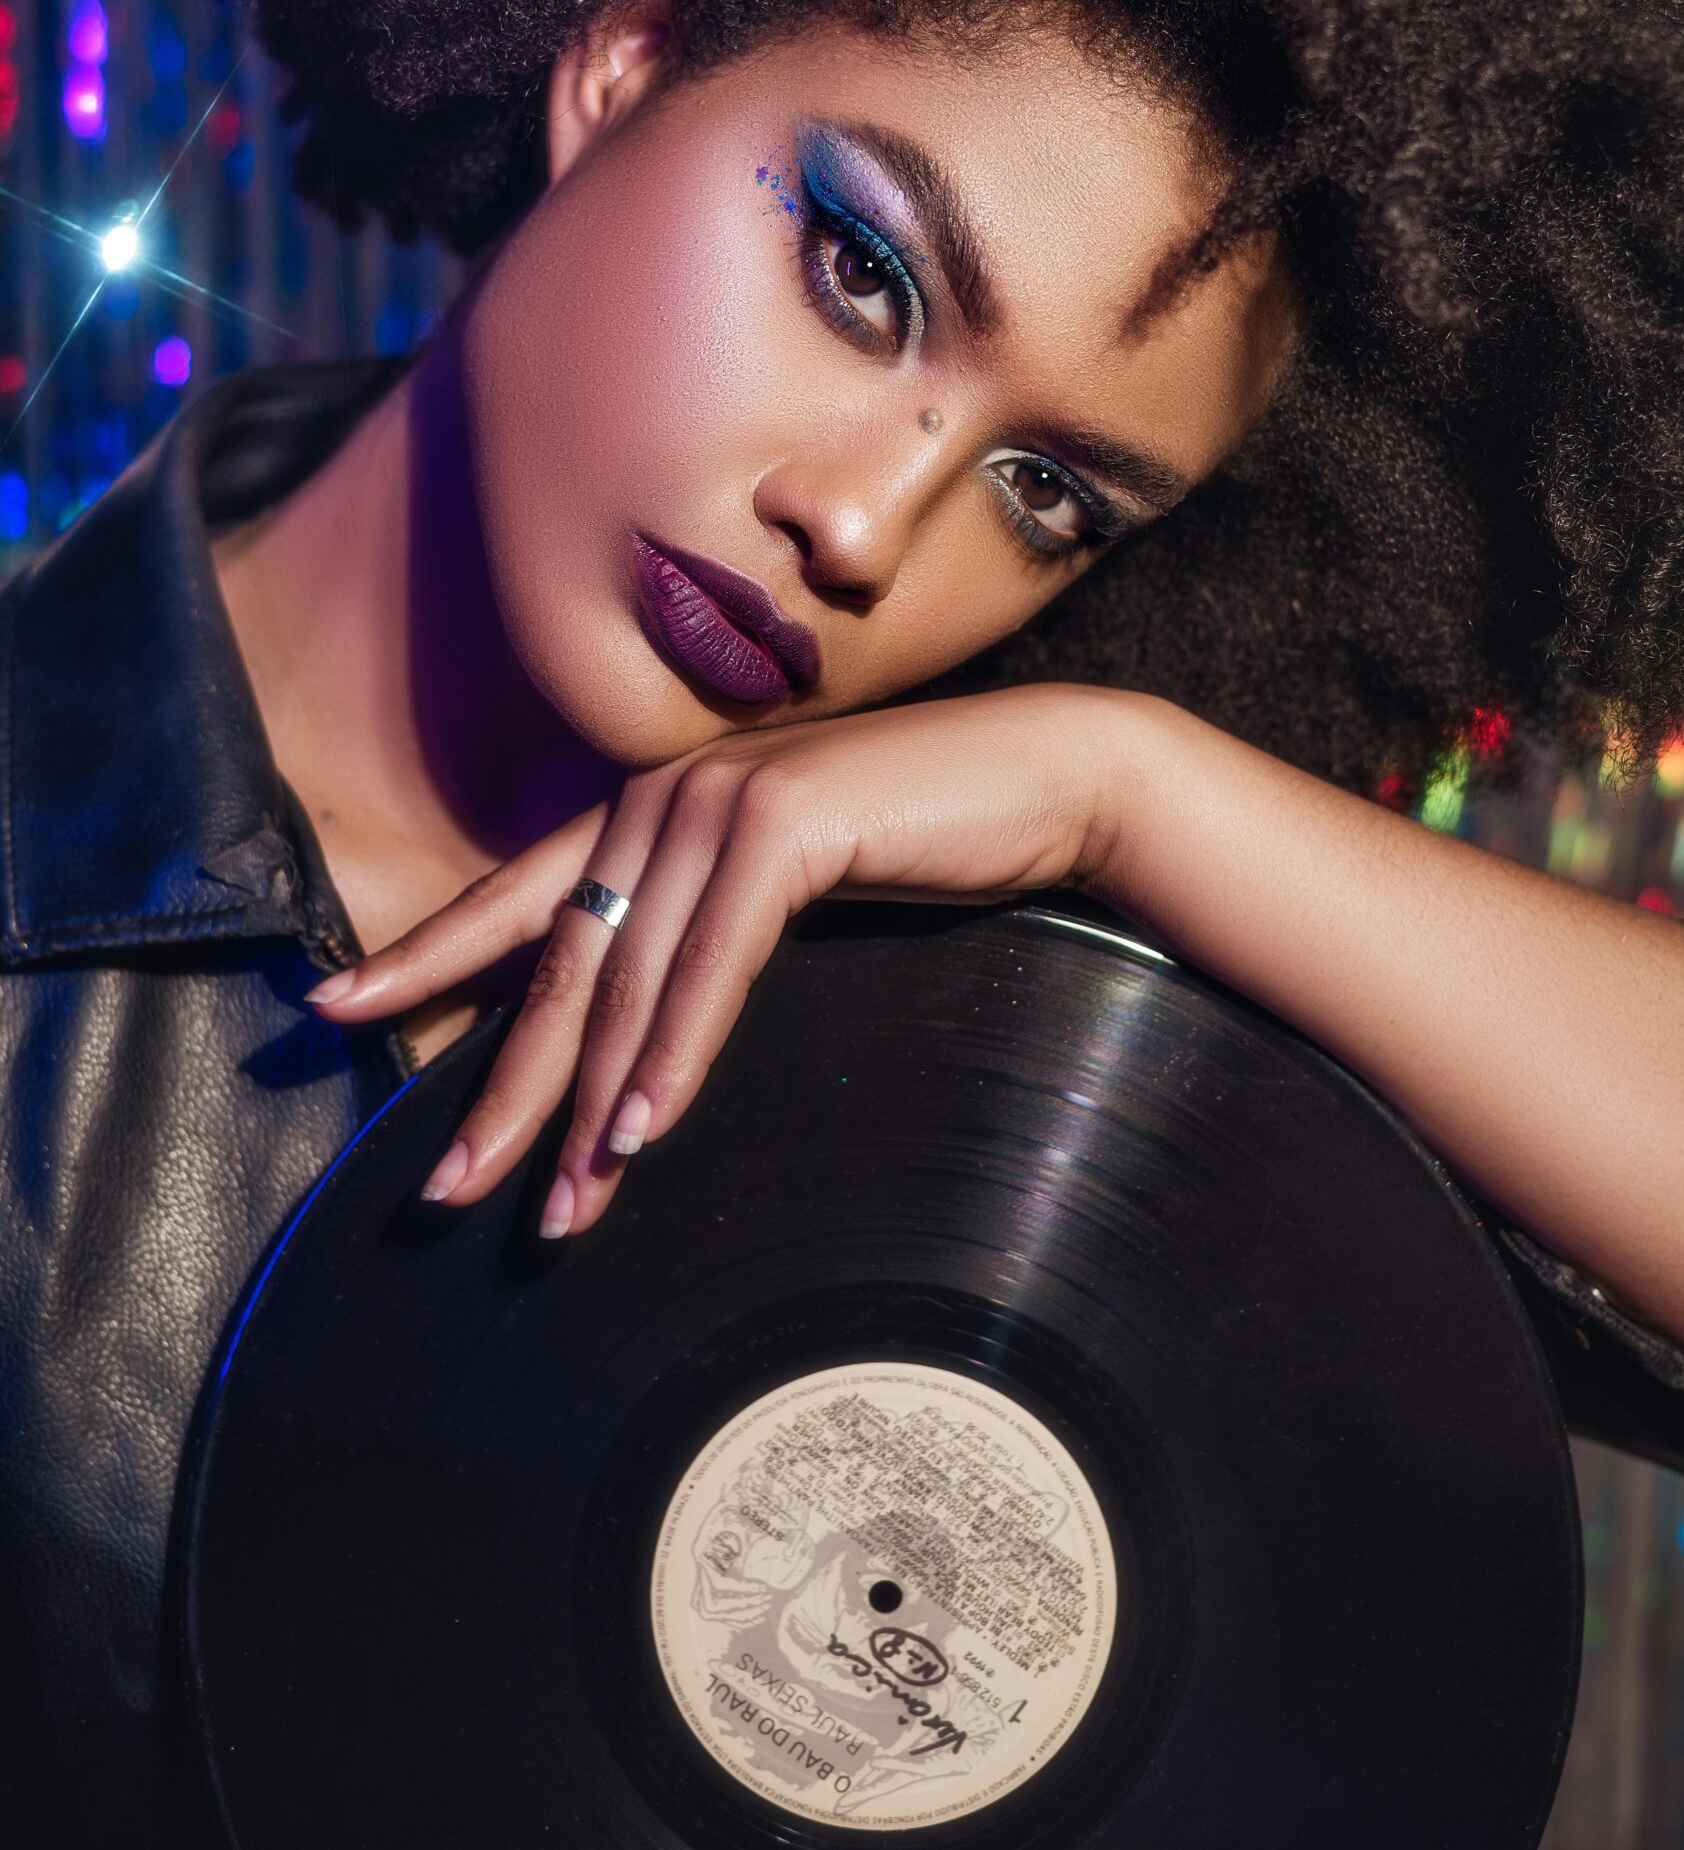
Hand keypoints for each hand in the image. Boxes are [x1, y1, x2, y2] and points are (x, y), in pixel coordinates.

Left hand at [308, 682, 1127, 1236]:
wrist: (1039, 779)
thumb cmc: (916, 841)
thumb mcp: (777, 889)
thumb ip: (696, 928)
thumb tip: (620, 1035)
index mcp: (651, 807)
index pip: (516, 896)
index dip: (426, 956)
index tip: (336, 1010)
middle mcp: (665, 796)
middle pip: (561, 963)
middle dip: (504, 1087)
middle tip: (445, 1189)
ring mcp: (719, 802)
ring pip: (631, 981)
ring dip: (593, 1107)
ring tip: (560, 1211)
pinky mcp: (785, 823)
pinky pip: (714, 967)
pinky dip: (676, 1056)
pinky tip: (643, 1131)